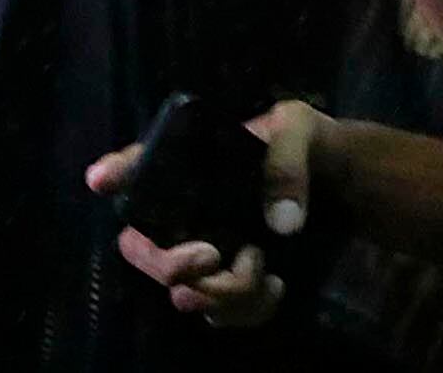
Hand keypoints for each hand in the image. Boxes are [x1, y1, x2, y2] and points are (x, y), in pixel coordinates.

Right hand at [81, 103, 325, 327]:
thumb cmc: (308, 144)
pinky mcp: (233, 284)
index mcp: (192, 162)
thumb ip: (287, 161)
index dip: (116, 172)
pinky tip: (276, 288)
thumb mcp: (300, 128)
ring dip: (220, 293)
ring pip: (183, 292)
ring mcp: (207, 253)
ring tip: (261, 270)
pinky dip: (246, 310)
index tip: (101, 180)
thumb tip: (281, 224)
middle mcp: (186, 212)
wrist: (341, 185)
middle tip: (210, 256)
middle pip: (142, 248)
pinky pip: (221, 314)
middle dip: (168, 264)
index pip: (139, 164)